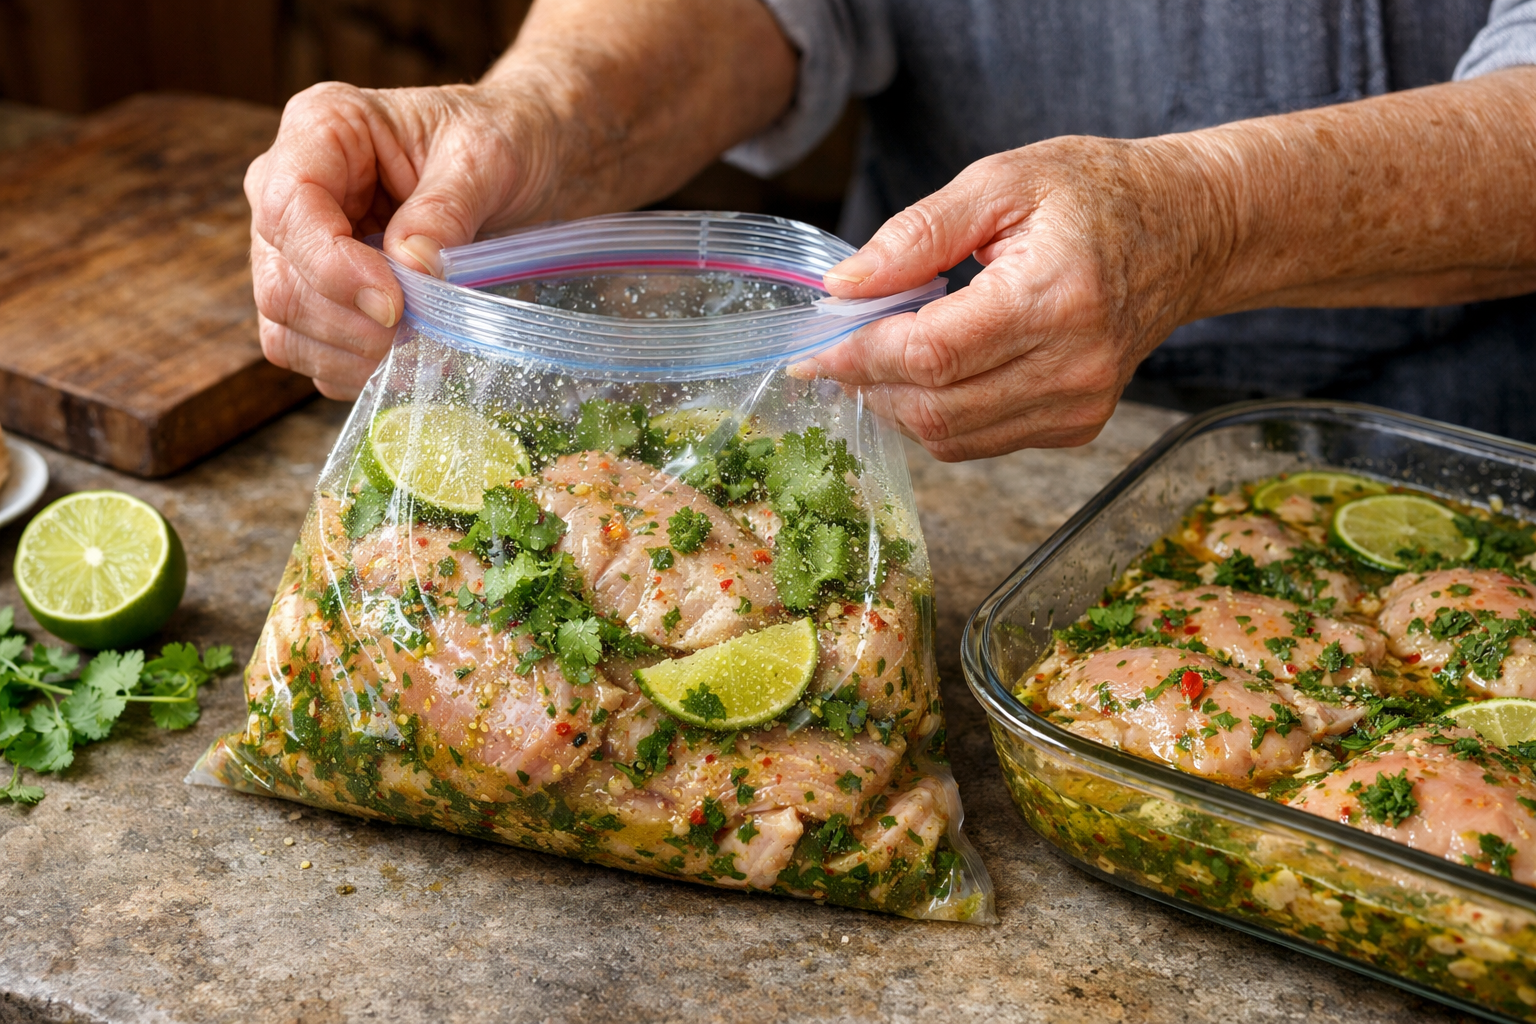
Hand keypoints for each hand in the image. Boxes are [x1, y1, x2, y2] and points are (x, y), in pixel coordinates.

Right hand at [246, 81, 548, 398]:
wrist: (528, 163)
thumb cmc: (500, 140)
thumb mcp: (487, 158)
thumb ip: (445, 209)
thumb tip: (411, 268)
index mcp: (323, 128)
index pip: (288, 207)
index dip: (332, 267)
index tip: (393, 304)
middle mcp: (293, 187)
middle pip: (280, 278)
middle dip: (349, 323)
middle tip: (420, 333)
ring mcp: (300, 246)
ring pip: (285, 324)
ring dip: (352, 354)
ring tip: (421, 347)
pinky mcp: (321, 294)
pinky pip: (309, 351)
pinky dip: (355, 369)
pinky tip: (407, 359)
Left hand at [800, 136, 1213, 460]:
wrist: (1186, 232)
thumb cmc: (1095, 196)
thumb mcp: (1001, 181)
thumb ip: (916, 234)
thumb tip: (843, 286)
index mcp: (1054, 296)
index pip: (931, 353)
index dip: (860, 355)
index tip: (815, 346)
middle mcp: (1073, 365)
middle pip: (935, 406)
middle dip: (869, 383)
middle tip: (838, 348)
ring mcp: (1080, 404)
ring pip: (951, 437)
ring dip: (898, 404)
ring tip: (882, 356)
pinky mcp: (1078, 425)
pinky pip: (980, 441)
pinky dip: (939, 413)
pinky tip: (934, 370)